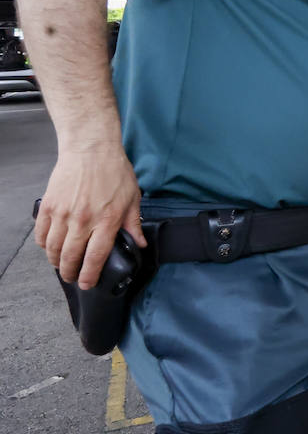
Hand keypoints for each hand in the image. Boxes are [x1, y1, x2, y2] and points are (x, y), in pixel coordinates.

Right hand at [34, 143, 143, 289]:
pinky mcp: (49, 206)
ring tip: (61, 265)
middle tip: (72, 278)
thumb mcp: (132, 198)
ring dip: (56, 261)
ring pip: (54, 248)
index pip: (96, 257)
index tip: (87, 284)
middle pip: (71, 257)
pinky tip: (50, 247)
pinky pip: (41, 233)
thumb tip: (140, 244)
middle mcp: (83, 220)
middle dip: (70, 273)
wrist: (91, 149)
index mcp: (107, 220)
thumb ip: (133, 224)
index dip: (90, 275)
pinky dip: (44, 245)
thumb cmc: (115, 172)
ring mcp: (63, 213)